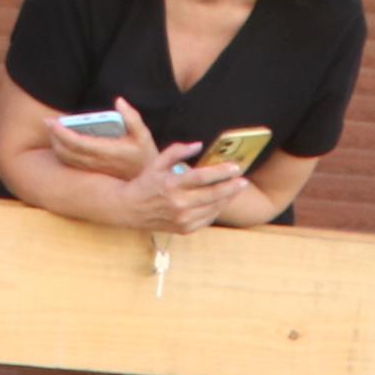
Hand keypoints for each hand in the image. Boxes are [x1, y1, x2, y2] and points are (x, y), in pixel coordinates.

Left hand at [45, 97, 158, 179]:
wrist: (146, 181)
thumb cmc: (144, 155)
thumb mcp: (144, 135)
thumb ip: (132, 117)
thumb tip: (119, 101)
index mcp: (107, 152)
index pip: (77, 142)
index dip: (62, 132)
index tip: (52, 121)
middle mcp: (96, 163)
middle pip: (66, 151)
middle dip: (54, 136)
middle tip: (48, 122)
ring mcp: (91, 169)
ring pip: (65, 159)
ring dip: (56, 144)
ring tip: (53, 130)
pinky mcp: (90, 172)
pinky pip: (69, 162)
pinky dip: (61, 151)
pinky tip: (60, 141)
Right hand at [114, 140, 246, 235]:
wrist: (130, 209)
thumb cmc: (145, 183)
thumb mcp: (157, 163)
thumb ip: (177, 151)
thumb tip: (198, 145)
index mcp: (172, 185)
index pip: (202, 178)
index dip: (221, 172)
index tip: (235, 168)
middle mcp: (178, 203)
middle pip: (213, 195)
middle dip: (232, 187)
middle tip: (244, 180)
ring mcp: (182, 219)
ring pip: (213, 208)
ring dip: (228, 198)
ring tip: (237, 189)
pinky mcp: (184, 229)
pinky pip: (207, 219)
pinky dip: (217, 209)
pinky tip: (223, 201)